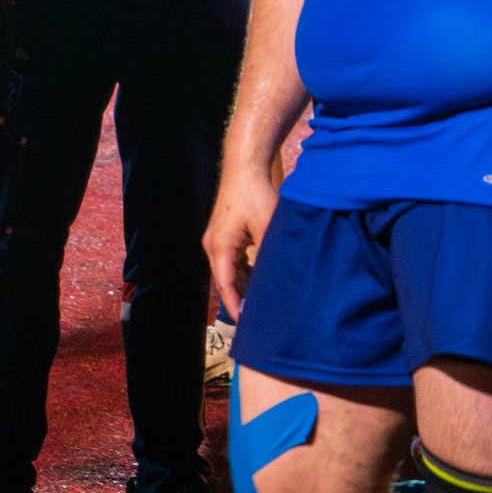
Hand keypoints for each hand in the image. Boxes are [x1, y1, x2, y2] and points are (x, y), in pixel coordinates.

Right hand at [203, 159, 278, 320]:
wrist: (244, 168)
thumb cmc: (254, 194)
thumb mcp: (268, 226)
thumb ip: (270, 254)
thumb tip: (278, 278)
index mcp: (220, 247)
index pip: (226, 286)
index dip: (235, 307)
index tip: (246, 324)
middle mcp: (213, 246)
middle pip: (225, 281)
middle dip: (240, 300)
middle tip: (257, 319)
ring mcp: (217, 240)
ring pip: (229, 272)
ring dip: (243, 286)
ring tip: (260, 303)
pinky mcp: (224, 235)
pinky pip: (232, 261)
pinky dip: (244, 272)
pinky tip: (260, 279)